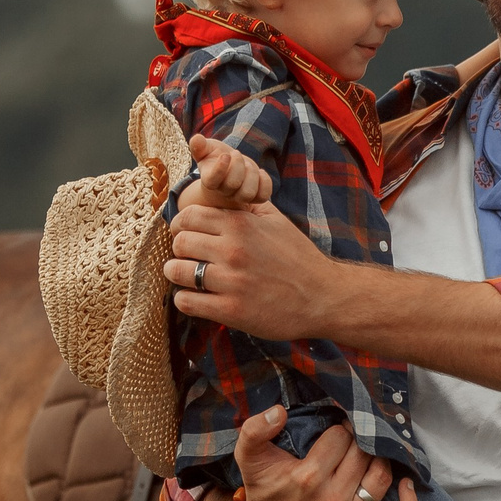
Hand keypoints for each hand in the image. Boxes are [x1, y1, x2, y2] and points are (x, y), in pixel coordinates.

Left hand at [167, 197, 338, 339]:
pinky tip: (198, 298)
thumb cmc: (299, 258)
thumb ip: (250, 205)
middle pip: (179, 243)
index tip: (188, 235)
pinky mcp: (230, 311)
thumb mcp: (278, 221)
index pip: (188, 216)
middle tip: (190, 258)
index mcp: (241, 225)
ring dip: (178, 275)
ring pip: (177, 272)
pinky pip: (186, 302)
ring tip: (190, 278)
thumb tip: (229, 190)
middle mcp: (233, 250)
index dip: (183, 225)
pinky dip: (186, 300)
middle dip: (181, 250)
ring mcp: (231, 281)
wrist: (323, 297)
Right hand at [178, 134, 272, 210]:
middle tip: (236, 153)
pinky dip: (265, 182)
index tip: (226, 155)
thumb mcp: (206, 149)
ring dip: (252, 174)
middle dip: (238, 165)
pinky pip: (263, 196)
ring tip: (248, 164)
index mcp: (209, 180)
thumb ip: (199, 145)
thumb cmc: (215, 157)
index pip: (212, 181)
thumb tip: (196, 139)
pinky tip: (261, 172)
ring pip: (248, 193)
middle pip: (233, 185)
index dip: (220, 168)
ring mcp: (240, 196)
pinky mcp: (255, 197)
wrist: (229, 170)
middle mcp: (224, 192)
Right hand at [191, 405, 416, 500]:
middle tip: (354, 440)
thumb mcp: (249, 460)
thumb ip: (255, 431)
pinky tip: (407, 484)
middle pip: (362, 455)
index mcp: (307, 477)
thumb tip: (278, 411)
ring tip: (370, 455)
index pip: (341, 438)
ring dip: (380, 461)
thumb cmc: (265, 494)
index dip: (339, 431)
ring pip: (381, 478)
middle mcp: (331, 500)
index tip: (335, 432)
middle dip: (359, 441)